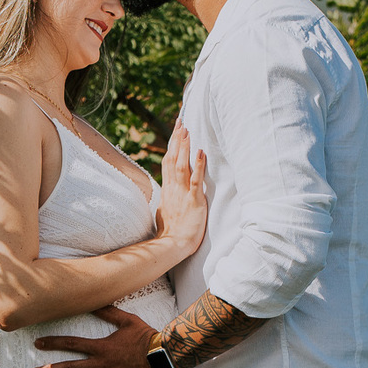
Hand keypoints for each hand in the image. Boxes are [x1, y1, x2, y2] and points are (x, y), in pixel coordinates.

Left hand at [31, 307, 169, 367]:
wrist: (166, 357)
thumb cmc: (148, 338)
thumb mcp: (128, 321)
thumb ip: (109, 312)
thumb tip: (93, 301)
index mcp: (102, 346)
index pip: (72, 343)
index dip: (54, 343)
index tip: (38, 344)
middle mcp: (102, 364)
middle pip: (71, 367)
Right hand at [156, 121, 206, 259]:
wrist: (173, 246)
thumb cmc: (171, 232)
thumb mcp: (166, 210)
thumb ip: (167, 197)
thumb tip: (166, 192)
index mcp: (168, 189)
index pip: (168, 162)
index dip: (172, 145)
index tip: (176, 130)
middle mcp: (173, 188)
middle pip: (173, 159)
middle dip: (177, 140)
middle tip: (181, 122)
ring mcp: (182, 194)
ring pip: (181, 165)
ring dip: (184, 148)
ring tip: (187, 131)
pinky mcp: (193, 201)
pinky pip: (195, 181)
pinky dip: (198, 166)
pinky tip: (201, 152)